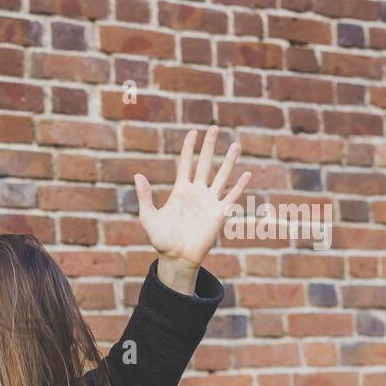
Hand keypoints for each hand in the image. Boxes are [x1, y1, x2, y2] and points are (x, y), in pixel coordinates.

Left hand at [133, 126, 249, 277]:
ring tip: (235, 145)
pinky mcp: (219, 213)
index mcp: (180, 190)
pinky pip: (232, 196)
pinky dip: (239, 185)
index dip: (189, 148)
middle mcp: (196, 192)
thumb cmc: (161, 239)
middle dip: (209, 146)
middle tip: (213, 128)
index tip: (193, 131)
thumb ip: (145, 196)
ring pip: (221, 176)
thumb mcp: (148, 216)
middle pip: (205, 163)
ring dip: (228, 161)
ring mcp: (209, 201)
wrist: (176, 257)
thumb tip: (138, 175)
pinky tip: (247, 173)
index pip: (185, 163)